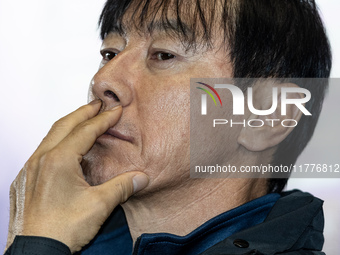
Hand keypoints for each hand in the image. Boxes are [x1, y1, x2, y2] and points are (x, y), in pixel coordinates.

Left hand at [6, 100, 148, 251]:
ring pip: (52, 135)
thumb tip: (141, 178)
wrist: (36, 252)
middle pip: (65, 124)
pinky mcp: (27, 179)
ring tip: (84, 119)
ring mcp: (31, 169)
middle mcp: (42, 159)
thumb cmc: (61, 229)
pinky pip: (44, 149)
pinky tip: (66, 146)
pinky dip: (58, 140)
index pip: (86, 130)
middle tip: (98, 104)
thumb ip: (122, 186)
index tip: (115, 110)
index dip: (104, 119)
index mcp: (59, 160)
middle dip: (84, 112)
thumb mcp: (99, 205)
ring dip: (70, 124)